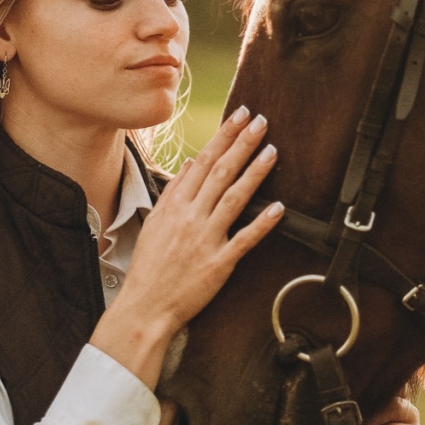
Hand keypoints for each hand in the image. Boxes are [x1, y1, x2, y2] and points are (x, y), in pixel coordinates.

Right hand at [88, 106, 282, 388]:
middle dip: (241, 144)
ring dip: (254, 173)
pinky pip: (244, 239)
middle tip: (260, 121)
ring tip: (272, 151)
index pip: (202, 162)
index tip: (239, 117)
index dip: (223, 137)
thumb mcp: (154, 223)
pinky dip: (262, 223)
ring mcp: (205, 239)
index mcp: (174, 205)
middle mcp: (190, 217)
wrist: (145, 307)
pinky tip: (279, 208)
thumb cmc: (149, 268)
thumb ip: (172, 193)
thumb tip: (187, 164)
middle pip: (220, 173)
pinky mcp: (219, 263)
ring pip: (234, 199)